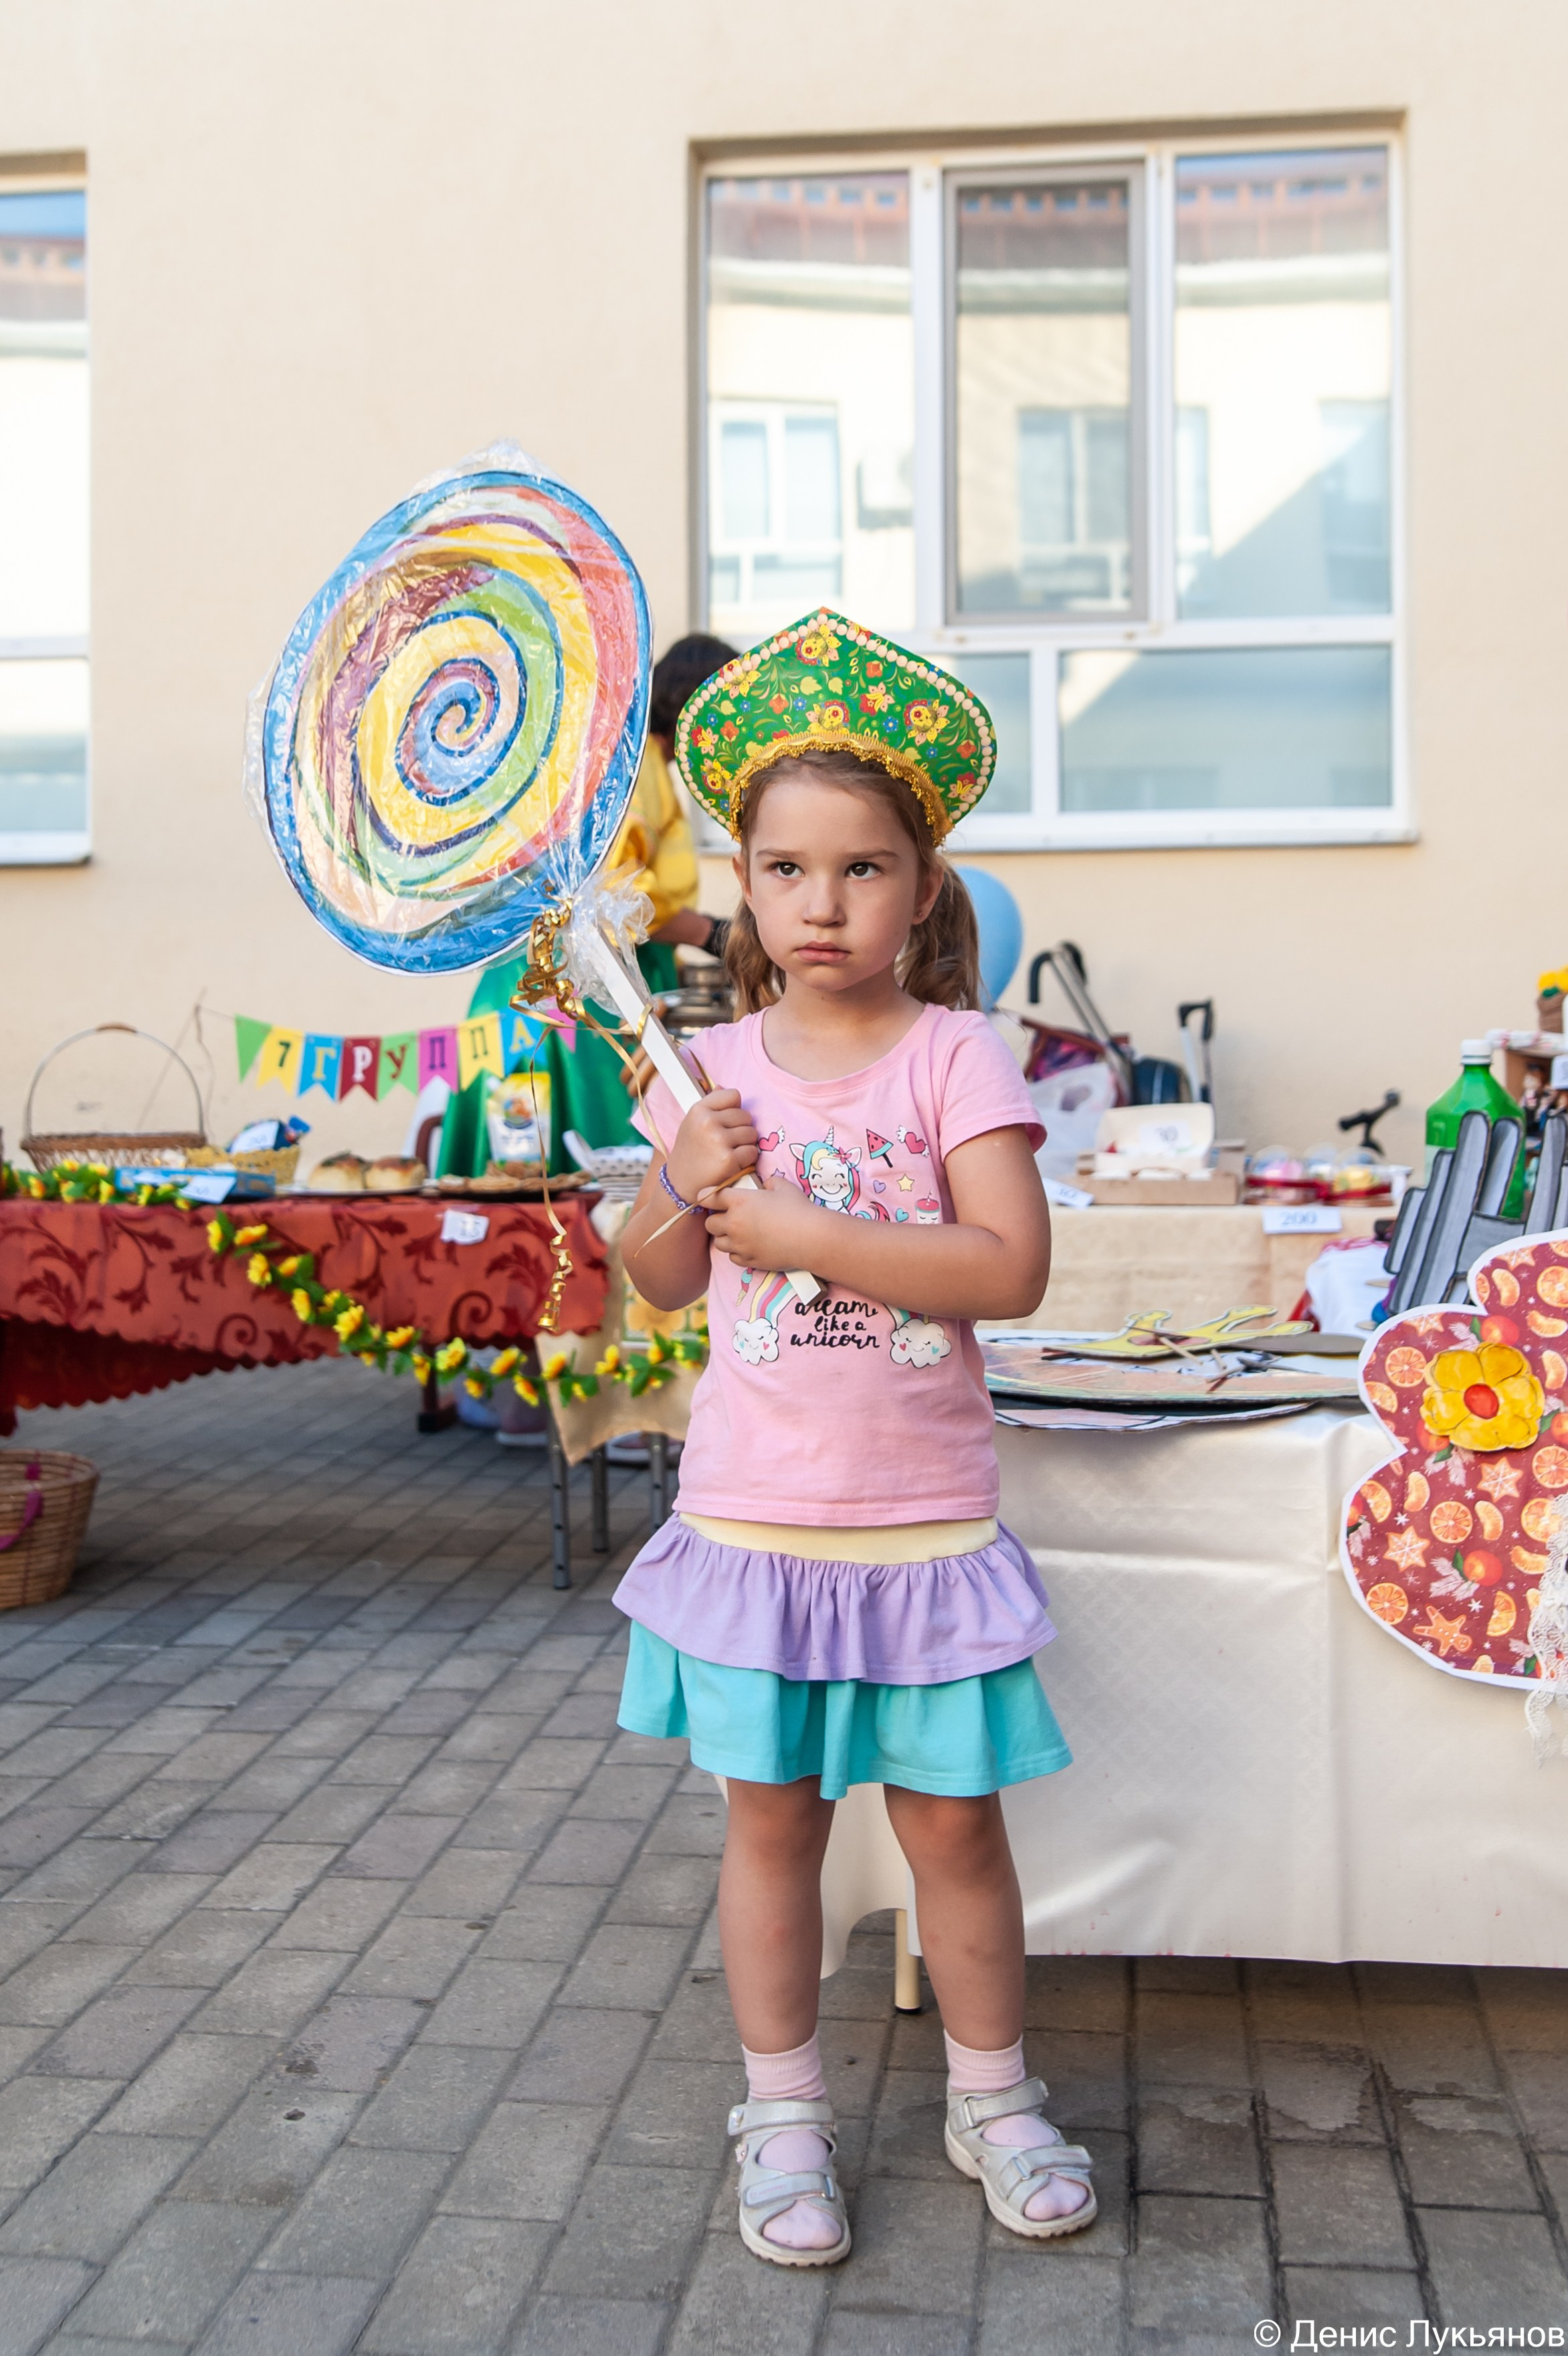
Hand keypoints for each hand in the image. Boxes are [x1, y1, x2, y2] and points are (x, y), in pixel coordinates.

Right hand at [665, 1088, 757, 1204]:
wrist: (680, 1184)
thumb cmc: (690, 1151)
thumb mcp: (692, 1123)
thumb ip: (710, 1105)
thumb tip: (724, 1086)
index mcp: (698, 1109)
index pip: (733, 1095)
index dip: (734, 1109)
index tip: (726, 1121)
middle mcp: (708, 1122)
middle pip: (746, 1116)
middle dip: (741, 1129)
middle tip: (726, 1142)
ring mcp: (719, 1141)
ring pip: (752, 1134)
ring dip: (746, 1144)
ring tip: (729, 1152)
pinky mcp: (729, 1160)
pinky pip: (752, 1152)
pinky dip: (747, 1160)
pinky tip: (733, 1164)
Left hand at [704, 1173, 818, 1268]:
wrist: (810, 1238)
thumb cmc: (798, 1209)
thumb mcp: (783, 1187)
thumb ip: (769, 1183)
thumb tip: (766, 1185)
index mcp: (739, 1201)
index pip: (710, 1197)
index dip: (707, 1196)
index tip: (709, 1198)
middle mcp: (734, 1224)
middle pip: (709, 1223)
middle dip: (716, 1220)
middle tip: (728, 1218)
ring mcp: (740, 1244)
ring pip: (718, 1243)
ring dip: (725, 1238)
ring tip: (738, 1234)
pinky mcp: (748, 1260)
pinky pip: (732, 1257)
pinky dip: (737, 1252)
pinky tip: (748, 1247)